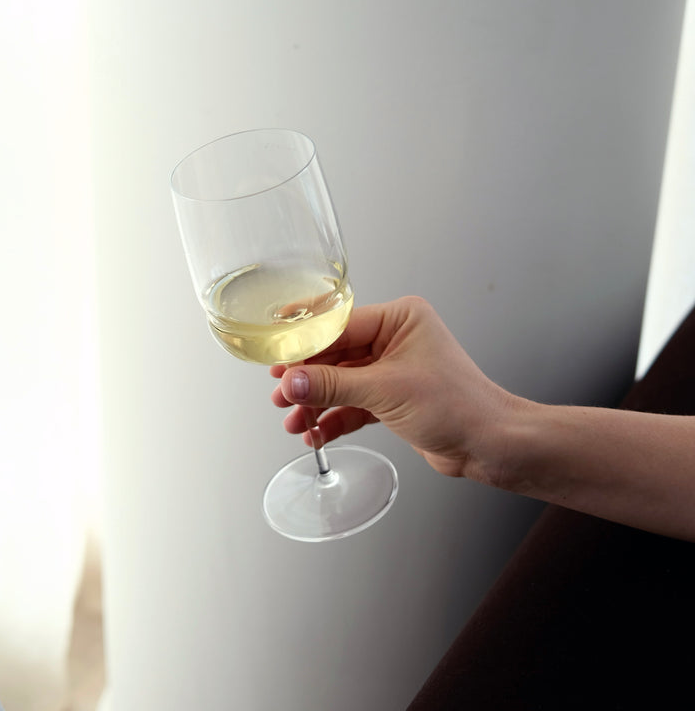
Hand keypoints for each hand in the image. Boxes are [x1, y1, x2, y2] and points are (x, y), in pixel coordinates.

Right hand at [271, 296, 518, 479]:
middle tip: (280, 393)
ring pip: (341, 382)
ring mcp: (392, 369)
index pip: (339, 325)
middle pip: (336, 354)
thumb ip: (332, 385)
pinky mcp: (392, 398)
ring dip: (317, 402)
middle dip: (307, 379)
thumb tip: (290, 382)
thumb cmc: (458, 405)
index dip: (305, 345)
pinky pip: (353, 403)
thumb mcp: (385, 390)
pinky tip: (316, 433)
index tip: (276, 357)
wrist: (489, 445)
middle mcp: (395, 339)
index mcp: (399, 319)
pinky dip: (335, 418)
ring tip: (293, 419)